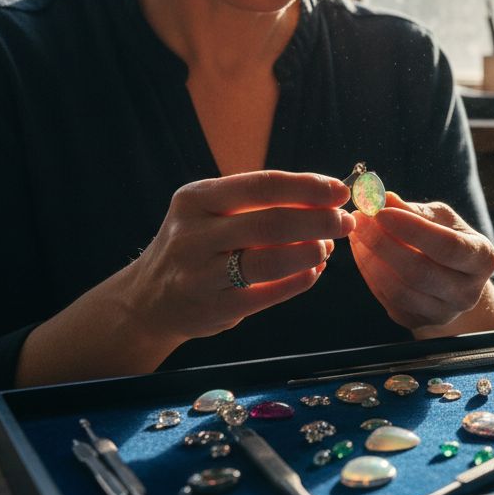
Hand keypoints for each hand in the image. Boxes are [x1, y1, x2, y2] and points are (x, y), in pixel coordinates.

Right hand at [122, 170, 354, 341]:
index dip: (307, 187)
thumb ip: (261, 203)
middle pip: (270, 223)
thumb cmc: (198, 245)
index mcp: (197, 198)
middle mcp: (193, 234)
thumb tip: (327, 196)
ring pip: (268, 261)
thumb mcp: (213, 213)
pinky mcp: (212, 308)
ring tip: (327, 247)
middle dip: (318, 220)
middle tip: (345, 222)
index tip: (340, 191)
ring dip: (309, 252)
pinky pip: (265, 294)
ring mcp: (199, 274)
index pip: (262, 185)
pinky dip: (297, 281)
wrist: (148, 299)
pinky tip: (314, 270)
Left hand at [349, 192, 493, 334]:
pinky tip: (362, 252)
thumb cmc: (448, 239)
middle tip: (360, 220)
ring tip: (357, 234)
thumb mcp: (441, 218)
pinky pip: (388, 300)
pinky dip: (370, 274)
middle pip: (420, 272)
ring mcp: (443, 313)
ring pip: (400, 290)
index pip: (448, 246)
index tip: (381, 211)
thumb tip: (381, 198)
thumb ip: (413, 209)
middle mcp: (468, 292)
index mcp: (482, 258)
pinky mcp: (418, 322)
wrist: (453, 278)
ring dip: (371, 260)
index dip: (412, 229)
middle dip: (383, 243)